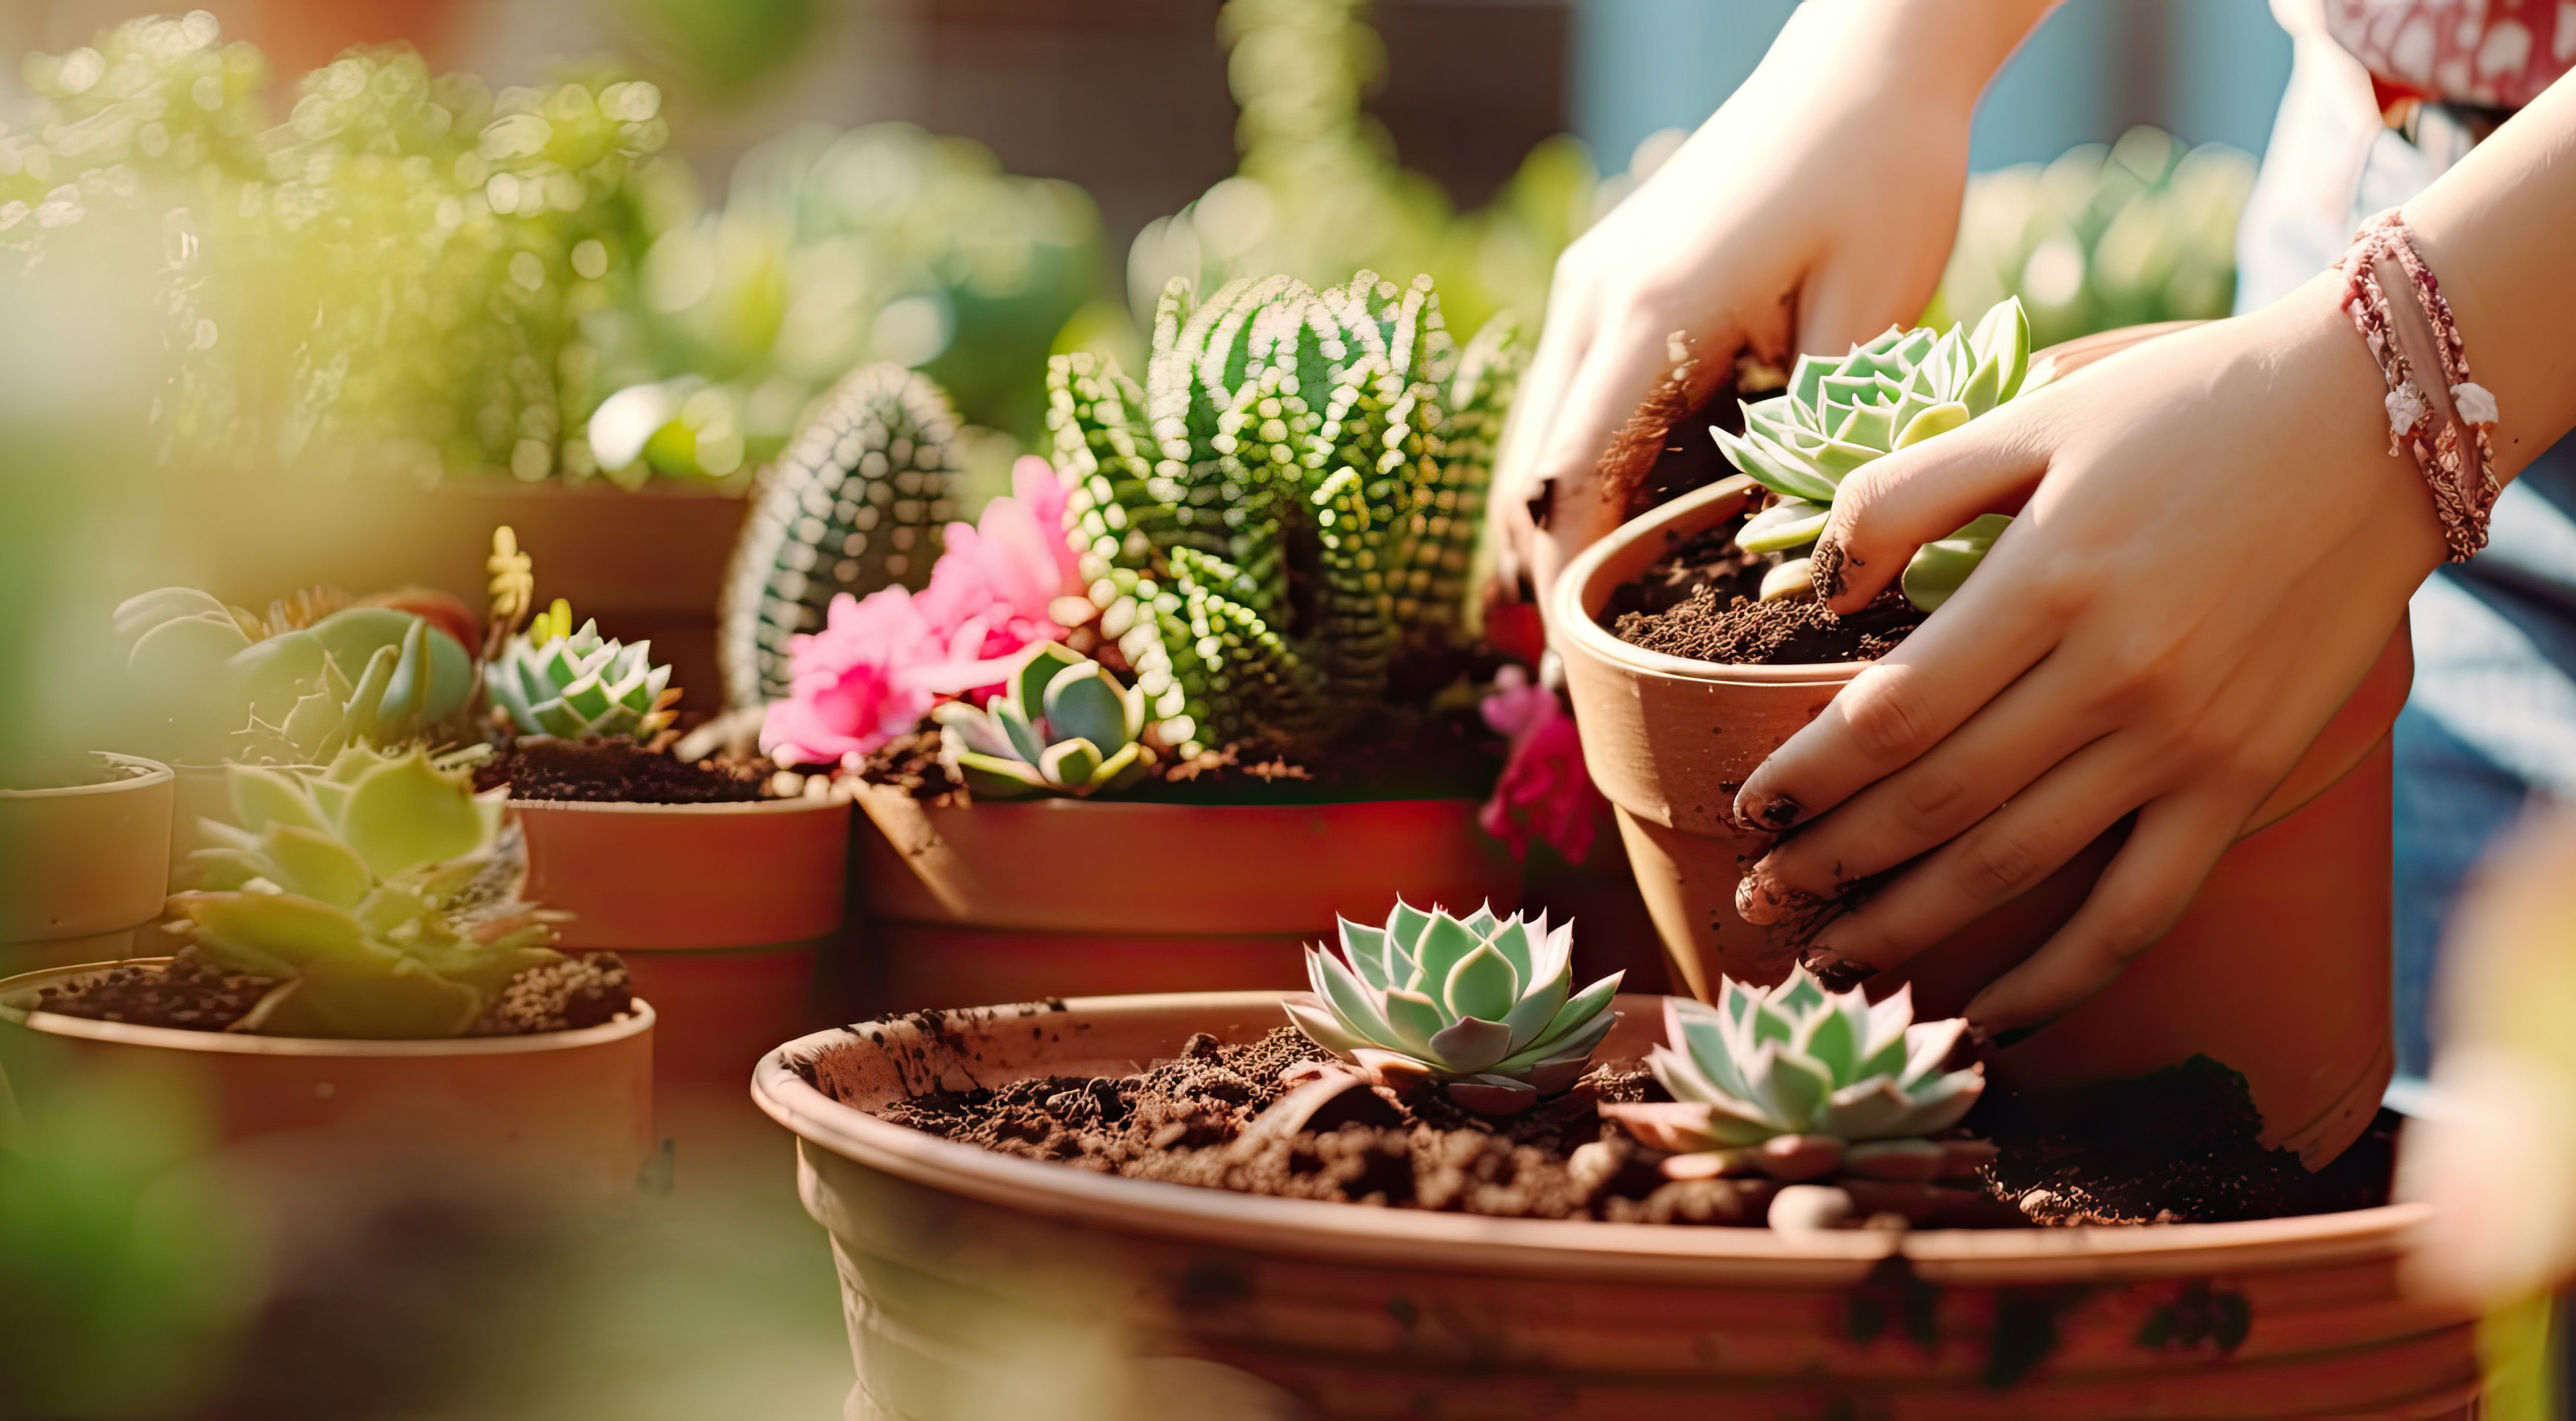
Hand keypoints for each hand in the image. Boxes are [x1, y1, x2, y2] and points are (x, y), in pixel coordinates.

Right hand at [1488, 0, 2048, 612]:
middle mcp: (1597, 298)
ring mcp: (1593, 283)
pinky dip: (1578, 464)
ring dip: (1557, 518)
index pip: (1572, 477)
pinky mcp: (1612, 276)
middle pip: (1534, 464)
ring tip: (1589, 617)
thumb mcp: (1875, 313)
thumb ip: (1820, 433)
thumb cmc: (1885, 177)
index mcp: (1653, 313)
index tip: (1587, 658)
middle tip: (1580, 667)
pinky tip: (1618, 522)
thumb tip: (1793, 551)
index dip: (1570, 576)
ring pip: (1540, 432)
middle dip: (1549, 565)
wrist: (1865, 65)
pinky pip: (1569, 394)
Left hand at [1730, 274, 2444, 1036]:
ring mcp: (2182, 741)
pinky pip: (2138, 909)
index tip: (1748, 807)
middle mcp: (2112, 675)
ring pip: (2015, 867)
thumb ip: (1907, 492)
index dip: (1809, 774)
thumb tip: (1819, 583)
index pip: (1891, 714)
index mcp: (2048, 580)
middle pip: (1934, 803)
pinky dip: (2059, 979)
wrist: (2380, 422)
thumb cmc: (2186, 411)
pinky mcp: (2241, 781)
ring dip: (1909, 927)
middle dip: (1829, 865)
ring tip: (1829, 963)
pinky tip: (1987, 1019)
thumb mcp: (2035, 415)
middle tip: (1754, 905)